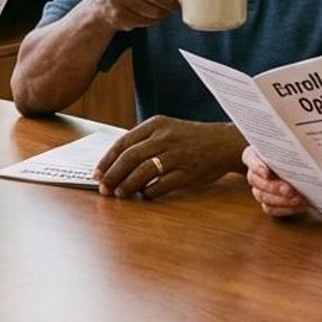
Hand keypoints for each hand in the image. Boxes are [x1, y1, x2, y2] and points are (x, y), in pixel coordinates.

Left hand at [94, 116, 244, 198]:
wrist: (224, 143)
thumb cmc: (190, 139)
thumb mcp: (167, 129)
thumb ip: (144, 141)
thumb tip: (115, 162)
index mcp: (156, 125)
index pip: (124, 142)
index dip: (107, 160)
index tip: (97, 173)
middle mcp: (165, 138)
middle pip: (130, 157)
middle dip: (113, 174)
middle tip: (103, 188)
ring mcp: (177, 155)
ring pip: (143, 171)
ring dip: (127, 185)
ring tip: (119, 194)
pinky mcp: (188, 173)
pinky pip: (162, 185)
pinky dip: (149, 192)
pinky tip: (143, 196)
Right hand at [244, 147, 310, 217]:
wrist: (297, 167)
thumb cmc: (291, 153)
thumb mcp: (290, 146)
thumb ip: (290, 147)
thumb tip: (301, 144)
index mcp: (254, 155)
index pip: (250, 159)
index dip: (257, 166)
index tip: (267, 172)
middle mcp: (254, 173)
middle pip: (256, 181)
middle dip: (274, 187)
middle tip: (289, 190)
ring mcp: (258, 189)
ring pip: (263, 197)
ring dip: (282, 200)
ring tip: (299, 199)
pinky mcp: (267, 203)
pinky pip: (271, 209)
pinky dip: (286, 209)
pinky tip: (300, 205)